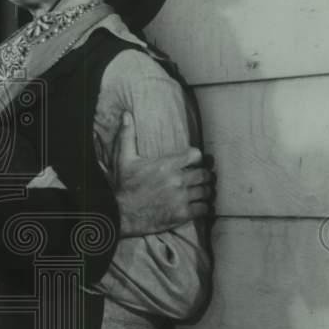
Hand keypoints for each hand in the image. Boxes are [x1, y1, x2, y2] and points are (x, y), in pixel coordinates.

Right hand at [108, 112, 214, 236]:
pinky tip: (199, 207)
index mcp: (166, 165)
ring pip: (206, 192)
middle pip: (205, 174)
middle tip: (201, 178)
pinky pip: (204, 209)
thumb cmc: (124, 186)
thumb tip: (126, 114)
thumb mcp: (123, 159)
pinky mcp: (182, 214)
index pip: (195, 155)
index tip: (193, 161)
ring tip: (201, 192)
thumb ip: (127, 135)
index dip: (196, 157)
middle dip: (204, 175)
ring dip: (205, 192)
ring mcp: (181, 198)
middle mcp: (177, 180)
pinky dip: (203, 208)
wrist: (121, 214)